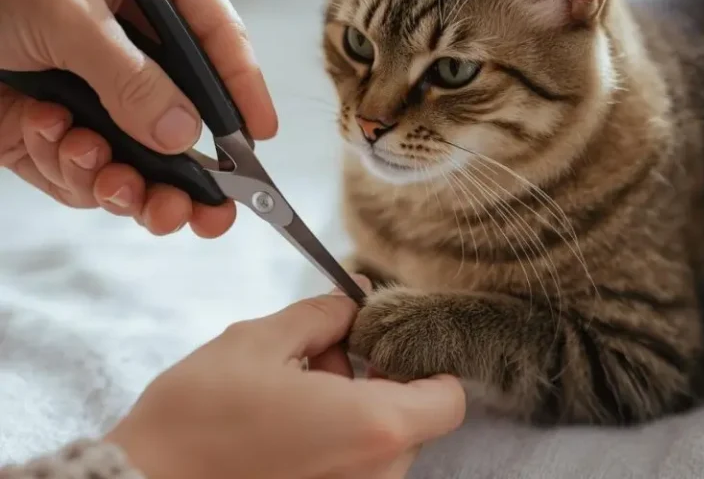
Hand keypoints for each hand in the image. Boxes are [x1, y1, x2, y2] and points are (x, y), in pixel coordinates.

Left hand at [0, 0, 276, 237]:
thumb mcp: (66, 12)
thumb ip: (128, 76)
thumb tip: (183, 134)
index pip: (222, 44)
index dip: (246, 94)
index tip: (259, 139)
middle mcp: (144, 48)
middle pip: (193, 122)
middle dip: (193, 179)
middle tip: (204, 214)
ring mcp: (111, 95)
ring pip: (147, 163)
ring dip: (129, 185)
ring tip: (110, 180)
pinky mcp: (75, 129)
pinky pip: (92, 173)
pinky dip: (73, 171)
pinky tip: (49, 132)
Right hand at [106, 282, 466, 478]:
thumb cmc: (198, 418)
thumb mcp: (260, 341)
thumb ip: (322, 314)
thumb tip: (355, 299)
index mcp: (372, 428)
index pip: (448, 398)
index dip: (425, 363)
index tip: (387, 343)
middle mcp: (375, 475)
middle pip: (413, 417)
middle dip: (375, 377)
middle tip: (323, 354)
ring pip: (382, 442)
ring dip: (353, 406)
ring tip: (294, 386)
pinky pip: (355, 466)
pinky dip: (335, 437)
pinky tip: (285, 420)